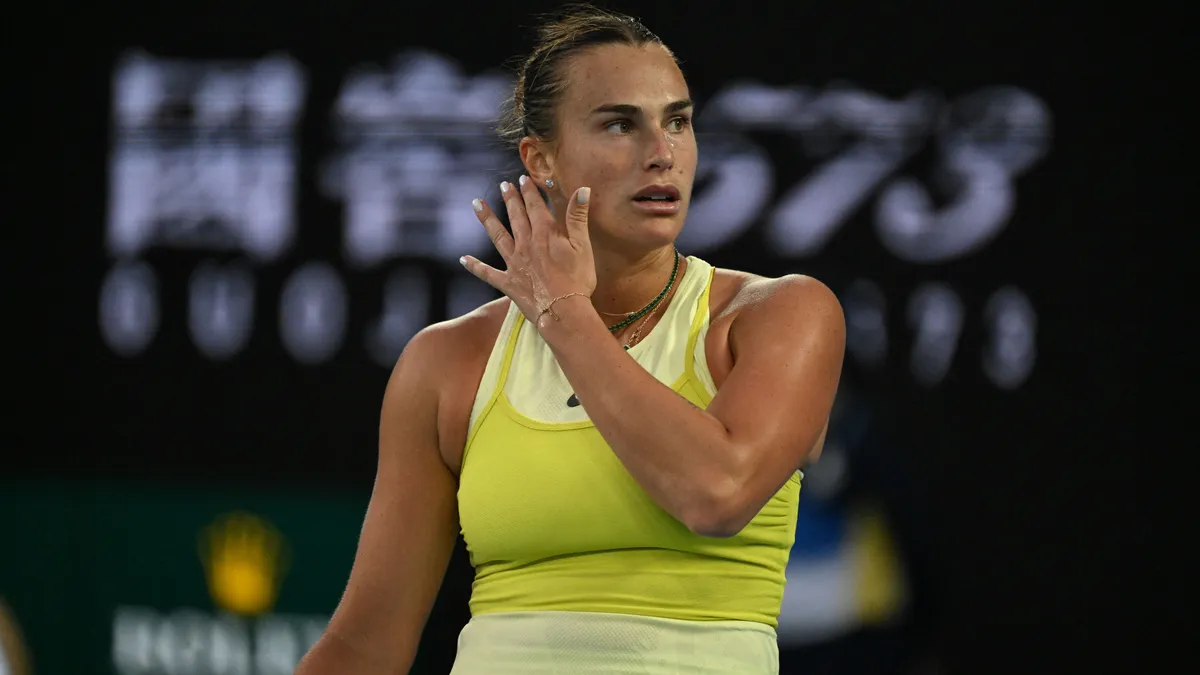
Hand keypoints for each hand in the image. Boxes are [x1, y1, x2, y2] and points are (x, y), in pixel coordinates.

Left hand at [461, 175, 596, 324]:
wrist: (562, 311)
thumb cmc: (577, 280)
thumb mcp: (583, 246)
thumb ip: (578, 217)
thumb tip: (582, 189)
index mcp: (545, 234)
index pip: (536, 206)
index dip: (529, 191)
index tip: (523, 178)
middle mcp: (526, 244)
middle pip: (516, 217)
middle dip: (510, 199)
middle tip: (503, 185)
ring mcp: (514, 263)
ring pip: (498, 236)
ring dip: (487, 219)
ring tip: (476, 204)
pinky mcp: (508, 283)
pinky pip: (487, 273)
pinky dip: (475, 266)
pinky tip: (463, 259)